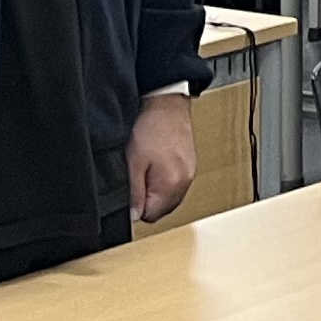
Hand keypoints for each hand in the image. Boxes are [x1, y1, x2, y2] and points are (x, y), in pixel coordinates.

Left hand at [129, 92, 198, 223]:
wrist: (167, 104)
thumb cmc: (150, 129)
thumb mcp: (133, 162)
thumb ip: (134, 193)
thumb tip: (133, 216)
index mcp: (171, 185)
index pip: (151, 215)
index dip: (135, 207)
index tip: (129, 190)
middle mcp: (185, 182)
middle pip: (162, 209)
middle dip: (147, 201)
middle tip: (135, 180)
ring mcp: (190, 173)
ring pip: (169, 198)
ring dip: (156, 192)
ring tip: (145, 171)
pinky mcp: (190, 165)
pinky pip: (176, 185)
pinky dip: (165, 182)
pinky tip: (155, 166)